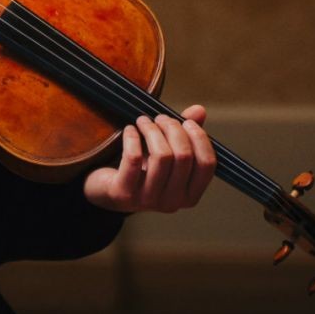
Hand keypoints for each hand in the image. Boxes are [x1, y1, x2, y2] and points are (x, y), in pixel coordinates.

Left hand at [83, 105, 215, 212]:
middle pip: (183, 155)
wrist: (107, 191)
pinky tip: (129, 129)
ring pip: (162, 156)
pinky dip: (132, 138)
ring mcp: (148, 200)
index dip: (199, 137)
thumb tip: (199, 110)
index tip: (186, 122)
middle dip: (173, 128)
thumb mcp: (168, 154)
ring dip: (152, 130)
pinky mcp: (124, 193)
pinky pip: (134, 159)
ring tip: (143, 121)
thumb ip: (186, 135)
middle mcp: (173, 202)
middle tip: (160, 118)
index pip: (207, 164)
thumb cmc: (144, 169)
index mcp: (190, 195)